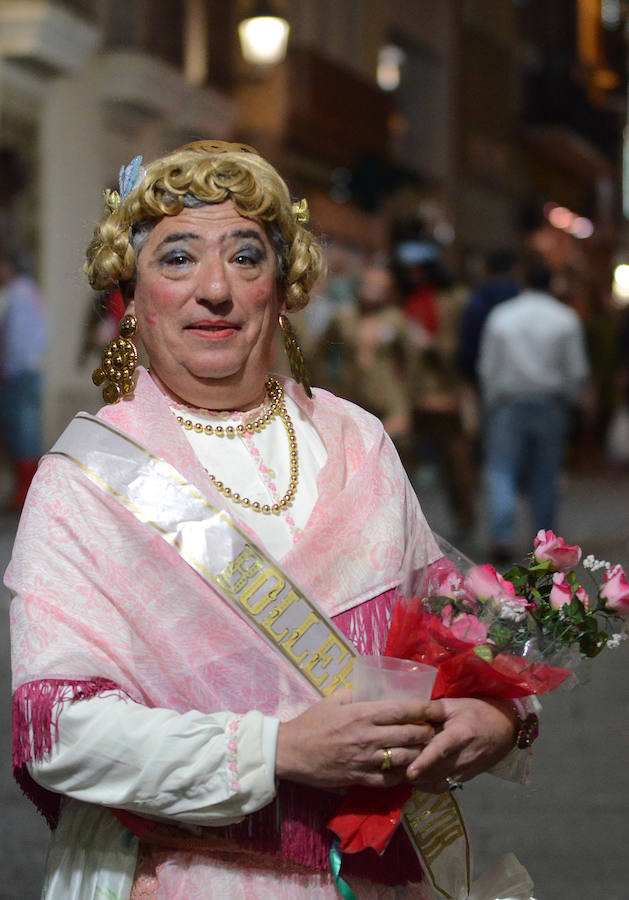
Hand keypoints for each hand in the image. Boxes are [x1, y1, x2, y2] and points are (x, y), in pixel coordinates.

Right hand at [275, 689, 433, 789]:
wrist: (291, 752)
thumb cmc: (312, 722)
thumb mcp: (333, 699)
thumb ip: (356, 692)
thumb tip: (375, 687)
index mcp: (362, 713)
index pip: (402, 710)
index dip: (424, 709)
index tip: (437, 708)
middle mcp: (368, 737)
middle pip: (409, 734)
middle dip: (427, 732)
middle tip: (434, 729)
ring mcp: (365, 760)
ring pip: (404, 758)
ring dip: (420, 753)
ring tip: (426, 749)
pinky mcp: (360, 779)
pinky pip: (390, 780)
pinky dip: (404, 775)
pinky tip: (410, 769)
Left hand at [406, 697, 516, 791]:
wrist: (507, 728)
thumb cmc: (479, 711)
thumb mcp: (455, 705)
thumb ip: (431, 710)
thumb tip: (407, 712)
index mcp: (460, 735)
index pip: (440, 751)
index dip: (424, 762)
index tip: (410, 771)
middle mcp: (464, 756)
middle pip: (435, 771)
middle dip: (413, 773)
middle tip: (390, 770)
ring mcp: (466, 771)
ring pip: (437, 782)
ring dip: (418, 781)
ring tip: (397, 774)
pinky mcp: (465, 779)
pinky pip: (443, 785)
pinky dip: (428, 784)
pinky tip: (415, 777)